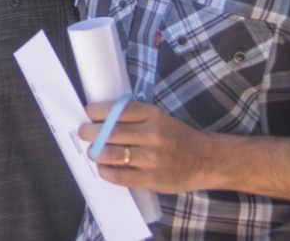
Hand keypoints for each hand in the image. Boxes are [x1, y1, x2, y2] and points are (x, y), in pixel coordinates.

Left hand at [79, 100, 216, 193]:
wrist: (206, 160)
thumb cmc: (176, 137)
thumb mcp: (159, 117)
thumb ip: (133, 116)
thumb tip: (98, 116)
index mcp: (152, 115)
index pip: (116, 110)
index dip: (95, 111)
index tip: (87, 113)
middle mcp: (152, 135)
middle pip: (109, 132)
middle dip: (89, 132)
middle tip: (83, 132)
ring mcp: (151, 159)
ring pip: (111, 154)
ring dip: (95, 152)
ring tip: (93, 150)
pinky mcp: (151, 179)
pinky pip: (119, 176)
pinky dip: (106, 172)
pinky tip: (104, 168)